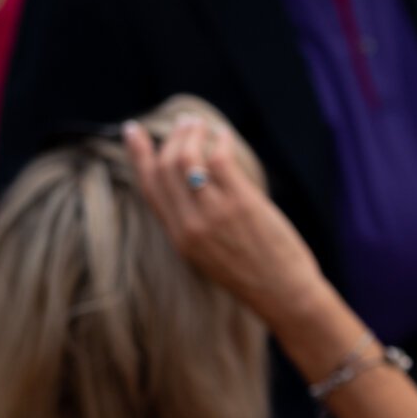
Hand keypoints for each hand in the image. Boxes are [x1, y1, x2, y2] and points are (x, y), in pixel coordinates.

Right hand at [123, 116, 329, 327]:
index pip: (149, 188)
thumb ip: (196, 225)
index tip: (133, 131)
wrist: (283, 294)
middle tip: (184, 123)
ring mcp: (214, 214)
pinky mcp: (241, 204)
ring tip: (200, 124)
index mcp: (180, 238)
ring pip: (187, 160)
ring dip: (192, 135)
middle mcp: (191, 225)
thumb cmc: (254, 275)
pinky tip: (224, 135)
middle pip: (165, 168)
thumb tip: (194, 187)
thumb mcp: (210, 255)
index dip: (138, 156)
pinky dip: (219, 141)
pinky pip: (220, 160)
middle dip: (170, 139)